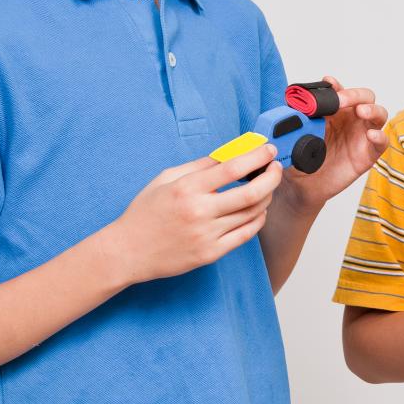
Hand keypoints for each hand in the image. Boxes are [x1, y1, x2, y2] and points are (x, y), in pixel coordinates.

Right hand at [107, 143, 282, 283]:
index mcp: (187, 188)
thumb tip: (229, 154)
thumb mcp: (165, 179)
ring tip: (266, 187)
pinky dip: (258, 219)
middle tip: (275, 168)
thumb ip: (198, 166)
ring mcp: (207, 235)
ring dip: (266, 197)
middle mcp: (199, 211)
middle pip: (251, 192)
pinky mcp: (211, 253)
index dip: (257, 156)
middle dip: (271, 176)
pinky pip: (246, 234)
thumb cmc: (145, 213)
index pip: (232, 167)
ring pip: (252, 213)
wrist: (128, 251)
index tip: (268, 150)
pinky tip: (258, 210)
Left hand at [283, 75, 387, 205]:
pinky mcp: (368, 154)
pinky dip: (380, 136)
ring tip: (361, 112)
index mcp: (334, 111)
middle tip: (341, 101)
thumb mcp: (294, 137)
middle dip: (354, 95)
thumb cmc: (301, 158)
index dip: (336, 86)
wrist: (302, 186)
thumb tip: (289, 108)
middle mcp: (350, 119)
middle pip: (364, 97)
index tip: (328, 83)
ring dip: (372, 109)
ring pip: (379, 114)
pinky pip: (382, 142)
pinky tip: (371, 135)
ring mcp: (362, 135)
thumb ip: (295, 122)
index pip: (340, 92)